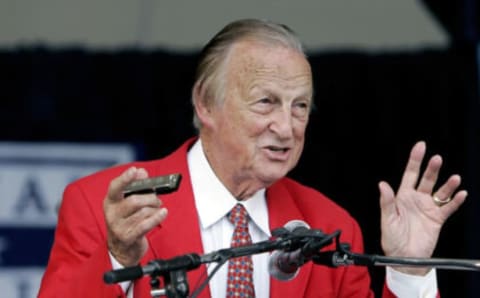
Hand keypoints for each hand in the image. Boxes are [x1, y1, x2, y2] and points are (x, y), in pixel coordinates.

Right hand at [103, 167, 167, 265]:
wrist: (122, 249)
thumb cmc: (127, 222)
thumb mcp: (127, 204)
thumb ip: (135, 187)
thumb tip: (141, 172)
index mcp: (110, 202)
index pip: (115, 187)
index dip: (124, 178)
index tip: (134, 170)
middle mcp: (112, 214)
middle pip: (134, 200)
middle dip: (150, 198)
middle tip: (157, 200)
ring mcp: (119, 227)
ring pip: (142, 212)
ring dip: (155, 209)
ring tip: (157, 210)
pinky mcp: (128, 237)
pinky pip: (145, 224)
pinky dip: (157, 217)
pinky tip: (163, 213)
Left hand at [379, 141, 466, 274]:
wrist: (404, 258)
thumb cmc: (392, 239)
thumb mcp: (387, 220)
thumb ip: (387, 202)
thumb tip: (383, 184)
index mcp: (402, 197)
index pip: (410, 174)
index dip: (415, 160)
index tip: (421, 146)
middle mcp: (416, 199)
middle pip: (426, 180)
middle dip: (432, 169)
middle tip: (436, 158)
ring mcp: (428, 208)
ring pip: (440, 192)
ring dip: (447, 185)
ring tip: (455, 178)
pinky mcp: (437, 219)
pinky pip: (448, 208)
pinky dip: (455, 201)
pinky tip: (461, 194)